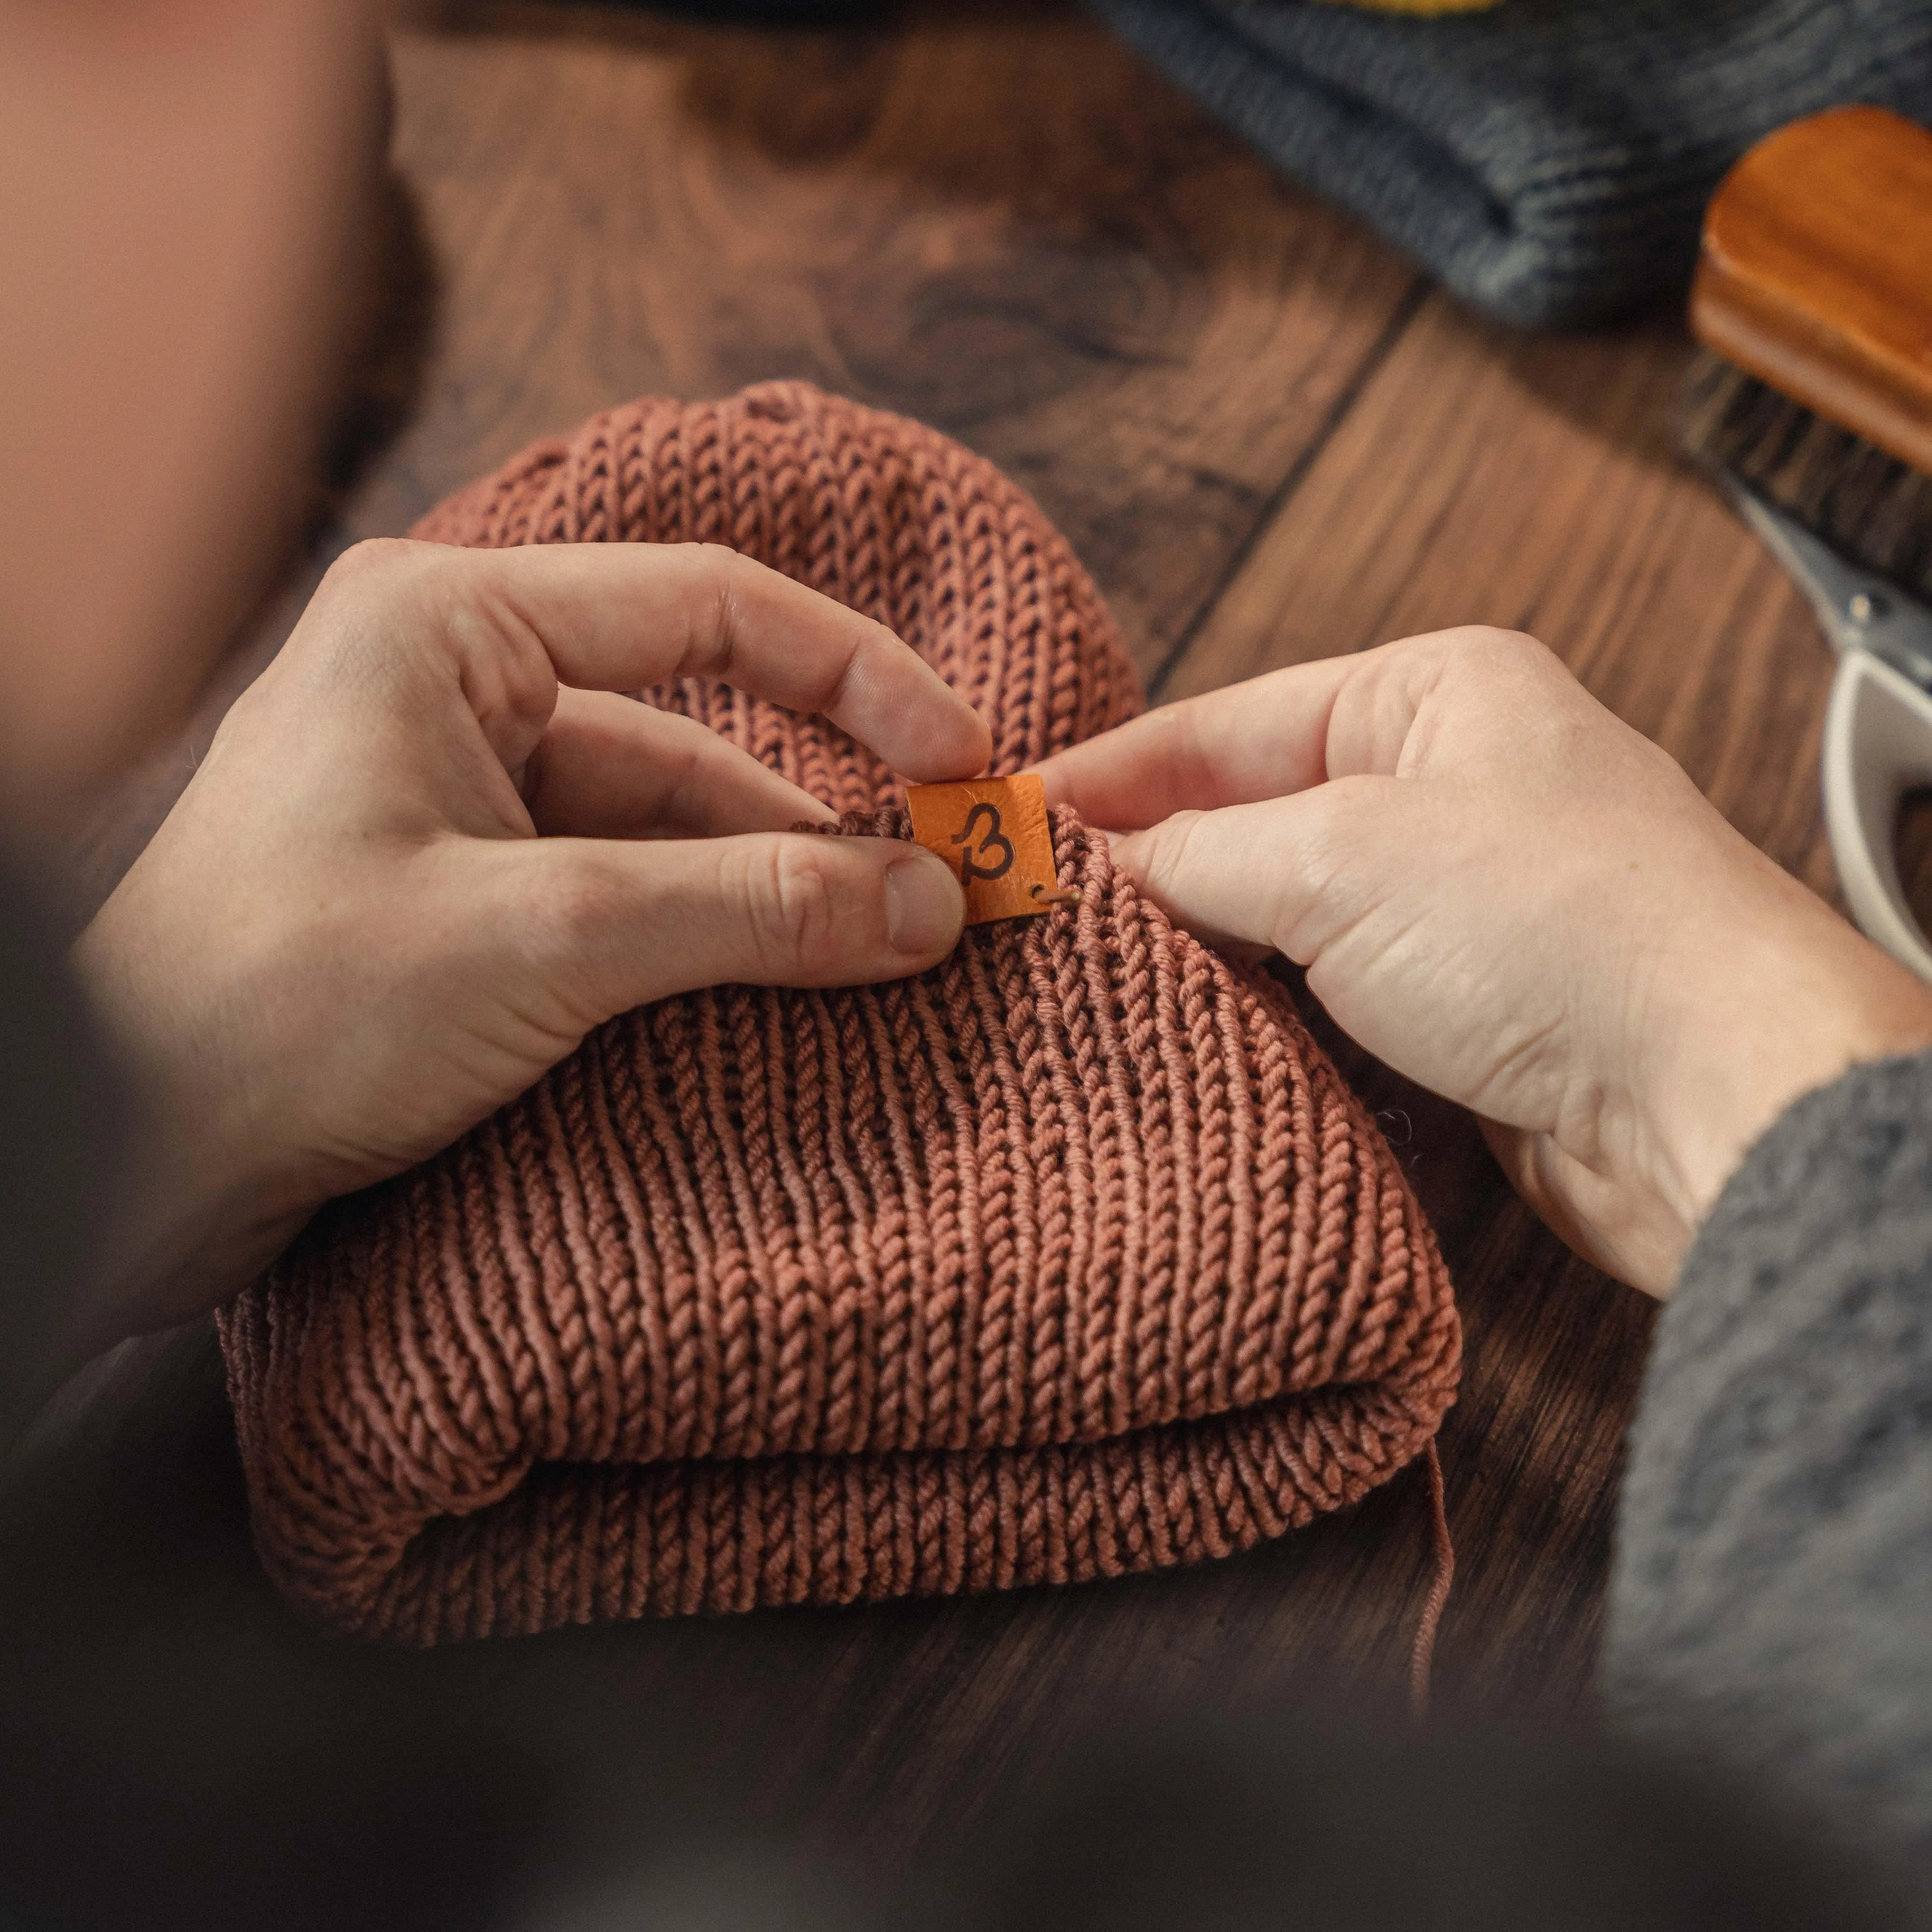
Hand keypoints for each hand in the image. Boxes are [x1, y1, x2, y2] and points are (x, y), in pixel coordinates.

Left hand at [73, 538, 989, 1347]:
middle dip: (823, 826)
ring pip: (667, 832)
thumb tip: (931, 903)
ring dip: (771, 900)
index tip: (966, 762)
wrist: (122, 1160)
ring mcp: (454, 797)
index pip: (708, 607)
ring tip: (886, 965)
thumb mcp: (546, 941)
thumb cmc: (280, 1007)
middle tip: (948, 901)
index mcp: (448, 626)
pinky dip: (706, 945)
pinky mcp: (459, 897)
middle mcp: (453, 688)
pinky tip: (786, 995)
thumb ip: (751, 912)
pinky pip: (621, 900)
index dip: (860, 676)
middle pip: (698, 736)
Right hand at [1037, 628, 1931, 1294]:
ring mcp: (1461, 901)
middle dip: (1143, 866)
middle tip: (1025, 911)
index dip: (1109, 775)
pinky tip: (1183, 1032)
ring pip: (1284, 915)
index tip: (1008, 821)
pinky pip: (1327, 996)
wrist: (1712, 1093)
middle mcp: (1451, 784)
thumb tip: (1084, 864)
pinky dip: (1258, 1013)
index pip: (1225, 723)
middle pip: (1250, 816)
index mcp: (1432, 693)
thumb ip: (1194, 855)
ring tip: (1078, 975)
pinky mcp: (1467, 1007)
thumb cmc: (1560, 929)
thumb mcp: (1339, 858)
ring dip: (1195, 950)